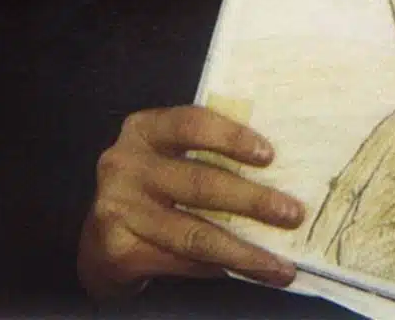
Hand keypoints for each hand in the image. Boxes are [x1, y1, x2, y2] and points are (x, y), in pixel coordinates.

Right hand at [78, 106, 304, 300]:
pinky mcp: (119, 250)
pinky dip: (220, 267)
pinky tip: (248, 271)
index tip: (269, 156)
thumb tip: (279, 168)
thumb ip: (208, 150)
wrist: (102, 235)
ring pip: (195, 233)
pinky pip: (182, 262)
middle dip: (253, 201)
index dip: (232, 138)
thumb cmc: (155, 181)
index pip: (192, 123)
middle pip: (200, 183)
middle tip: (292, 213)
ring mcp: (119, 209)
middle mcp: (125, 164)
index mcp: (146, 129)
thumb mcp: (170, 152)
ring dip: (245, 251)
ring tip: (280, 264)